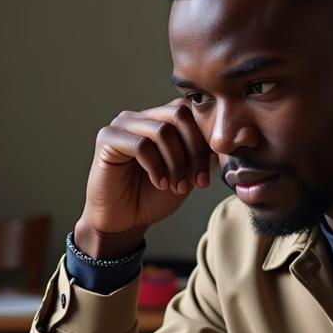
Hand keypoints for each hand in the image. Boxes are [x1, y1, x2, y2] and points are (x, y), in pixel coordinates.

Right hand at [76, 100, 213, 257]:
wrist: (125, 220)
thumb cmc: (154, 196)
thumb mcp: (187, 172)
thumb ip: (201, 152)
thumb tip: (225, 141)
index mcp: (160, 119)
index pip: (191, 113)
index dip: (204, 143)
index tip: (206, 176)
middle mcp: (141, 117)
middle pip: (179, 115)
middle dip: (194, 150)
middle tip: (196, 181)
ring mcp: (123, 124)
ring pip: (162, 131)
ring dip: (176, 163)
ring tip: (176, 186)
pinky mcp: (107, 138)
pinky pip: (140, 145)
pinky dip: (156, 167)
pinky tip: (159, 184)